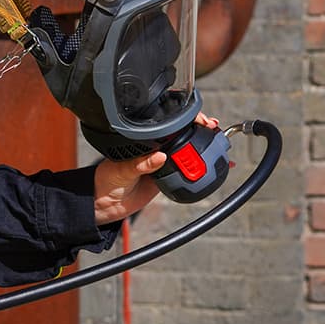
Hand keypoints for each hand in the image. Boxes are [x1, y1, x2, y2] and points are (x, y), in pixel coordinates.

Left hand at [92, 112, 220, 224]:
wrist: (106, 203)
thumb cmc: (107, 180)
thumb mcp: (122, 170)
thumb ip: (140, 165)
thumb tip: (159, 157)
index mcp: (141, 141)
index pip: (165, 125)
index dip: (183, 120)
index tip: (197, 120)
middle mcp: (153, 148)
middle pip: (180, 134)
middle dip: (199, 128)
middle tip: (212, 128)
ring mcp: (161, 162)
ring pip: (186, 151)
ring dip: (203, 145)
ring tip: (218, 141)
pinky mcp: (166, 177)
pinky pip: (186, 171)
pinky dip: (200, 168)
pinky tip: (214, 165)